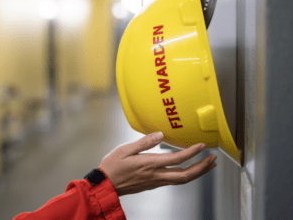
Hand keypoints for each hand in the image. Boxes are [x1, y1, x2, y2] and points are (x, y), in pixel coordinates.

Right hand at [99, 132, 216, 195]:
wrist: (105, 185)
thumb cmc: (113, 166)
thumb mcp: (125, 150)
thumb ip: (144, 142)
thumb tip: (160, 134)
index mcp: (150, 164)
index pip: (177, 159)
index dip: (192, 152)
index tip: (202, 146)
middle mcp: (156, 175)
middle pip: (185, 175)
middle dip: (202, 168)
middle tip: (213, 159)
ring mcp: (156, 181)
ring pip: (182, 180)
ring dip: (197, 172)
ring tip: (207, 165)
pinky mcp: (153, 184)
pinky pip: (175, 181)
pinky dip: (186, 175)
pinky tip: (188, 170)